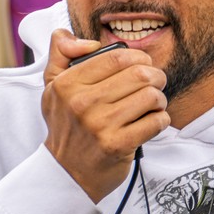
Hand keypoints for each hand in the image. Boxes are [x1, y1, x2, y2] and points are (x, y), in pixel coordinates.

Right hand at [42, 30, 169, 202]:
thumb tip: (83, 40)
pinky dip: (161, 119)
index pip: (117, 56)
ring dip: (159, 99)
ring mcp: (100, 126)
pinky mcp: (118, 145)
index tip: (143, 64)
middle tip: (155, 83)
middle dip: (156, 76)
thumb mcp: (52, 87)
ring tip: (152, 104)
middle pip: (140, 74)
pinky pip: (156, 121)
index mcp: (68, 84)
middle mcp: (82, 103)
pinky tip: (151, 122)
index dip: (138, 56)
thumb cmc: (66, 126)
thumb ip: (61, 53)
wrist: (66, 173)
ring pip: (151, 96)